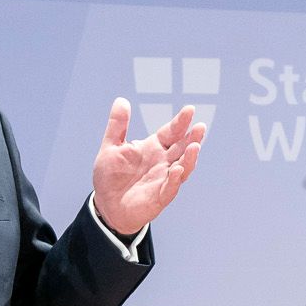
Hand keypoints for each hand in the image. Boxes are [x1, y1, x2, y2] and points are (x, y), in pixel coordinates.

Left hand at [91, 99, 204, 235]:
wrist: (106, 204)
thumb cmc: (111, 176)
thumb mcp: (111, 147)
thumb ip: (117, 125)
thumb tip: (121, 100)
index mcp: (154, 147)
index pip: (171, 132)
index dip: (180, 122)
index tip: (189, 110)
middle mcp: (163, 162)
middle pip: (182, 148)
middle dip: (192, 138)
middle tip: (200, 127)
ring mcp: (164, 179)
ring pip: (183, 167)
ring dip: (189, 158)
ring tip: (194, 146)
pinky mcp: (160, 196)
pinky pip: (170, 187)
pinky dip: (174, 179)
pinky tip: (177, 169)